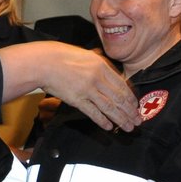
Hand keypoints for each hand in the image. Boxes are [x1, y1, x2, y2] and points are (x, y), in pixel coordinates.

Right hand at [0, 41, 139, 132]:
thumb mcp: (85, 54)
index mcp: (101, 66)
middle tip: (138, 120)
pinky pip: (93, 113)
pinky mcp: (76, 99)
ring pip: (109, 107)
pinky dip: (102, 121)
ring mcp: (87, 90)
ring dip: (121, 119)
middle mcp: (97, 78)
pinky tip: (109, 126)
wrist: (43, 63)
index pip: (122, 85)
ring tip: (129, 127)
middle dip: (130, 111)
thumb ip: (98, 62)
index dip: (131, 98)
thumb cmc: (61, 56)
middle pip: (119, 98)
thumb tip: (108, 70)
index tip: (136, 106)